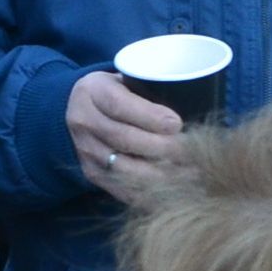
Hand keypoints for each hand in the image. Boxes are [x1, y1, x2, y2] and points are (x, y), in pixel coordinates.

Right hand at [66, 71, 185, 200]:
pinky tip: (172, 190)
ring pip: (123, 168)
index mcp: (92, 92)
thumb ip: (149, 89)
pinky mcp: (91, 174)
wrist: (80, 110)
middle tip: (191, 152)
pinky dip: (148, 192)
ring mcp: (86, 151)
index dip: (150, 117)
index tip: (178, 124)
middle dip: (161, 148)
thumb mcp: (126, 78)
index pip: (120, 106)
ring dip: (158, 174)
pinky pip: (121, 189)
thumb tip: (190, 104)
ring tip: (189, 174)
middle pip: (124, 139)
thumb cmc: (117, 91)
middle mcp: (84, 122)